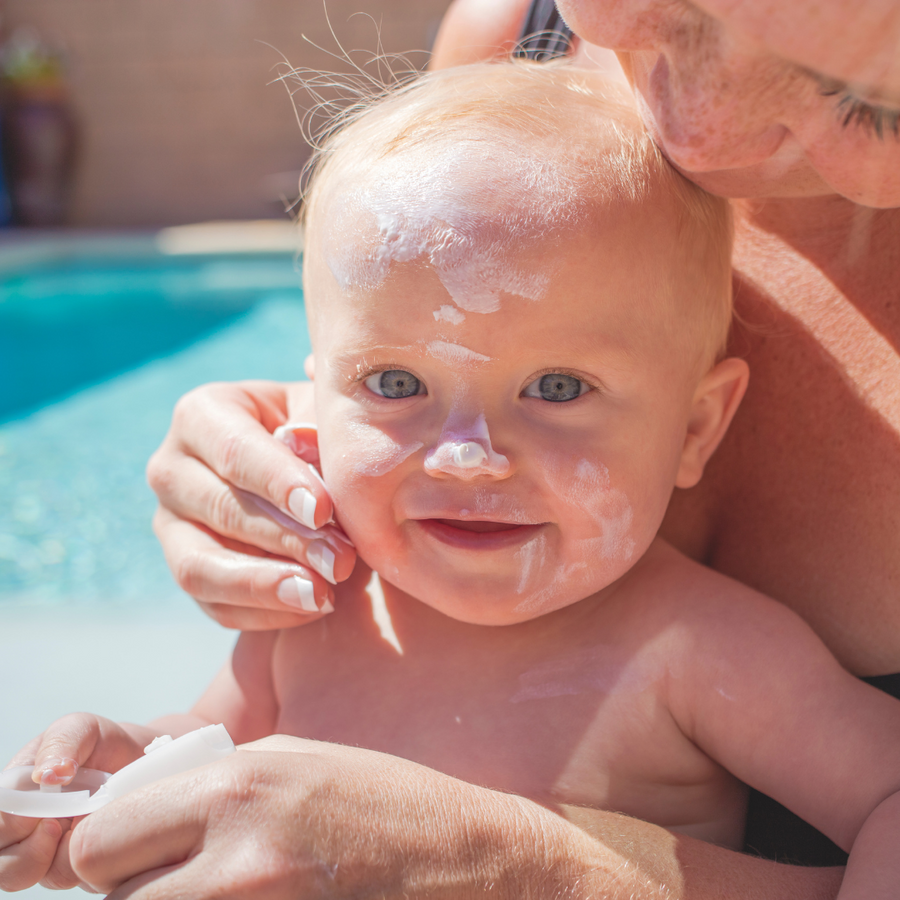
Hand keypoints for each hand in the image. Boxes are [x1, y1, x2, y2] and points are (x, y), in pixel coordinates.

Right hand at [0, 713, 152, 891]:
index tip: (39, 817)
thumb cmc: (102, 744)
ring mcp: (53, 852)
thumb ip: (61, 742)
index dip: (9, 829)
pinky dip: (97, 861)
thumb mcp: (81, 728)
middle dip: (28, 855)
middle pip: (5, 866)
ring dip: (65, 859)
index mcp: (15, 798)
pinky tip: (111, 834)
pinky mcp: (83, 865)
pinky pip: (83, 878)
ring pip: (43, 877)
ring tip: (87, 828)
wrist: (142, 760)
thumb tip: (45, 774)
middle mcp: (26, 831)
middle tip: (58, 827)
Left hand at [66, 736, 568, 898]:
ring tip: (224, 886)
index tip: (135, 845)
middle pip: (113, 898)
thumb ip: (210, 781)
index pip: (100, 839)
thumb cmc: (381, 797)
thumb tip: (140, 805)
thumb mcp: (294, 758)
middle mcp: (235, 860)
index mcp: (236, 788)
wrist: (464, 861)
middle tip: (178, 872)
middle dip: (131, 884)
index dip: (110, 845)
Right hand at [147, 380, 356, 630]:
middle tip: (340, 561)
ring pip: (200, 567)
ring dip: (265, 586)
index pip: (235, 450)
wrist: (313, 472)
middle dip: (286, 540)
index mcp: (202, 415)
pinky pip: (214, 606)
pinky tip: (311, 607)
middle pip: (221, 510)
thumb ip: (317, 433)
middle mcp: (172, 468)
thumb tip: (304, 444)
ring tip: (321, 595)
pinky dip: (264, 613)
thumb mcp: (324, 419)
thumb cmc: (320, 434)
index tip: (323, 510)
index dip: (278, 482)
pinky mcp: (188, 571)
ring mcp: (171, 525)